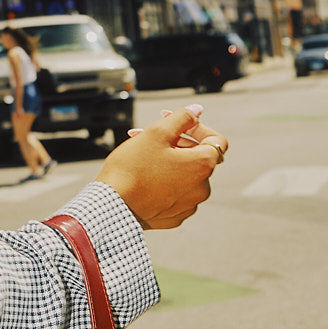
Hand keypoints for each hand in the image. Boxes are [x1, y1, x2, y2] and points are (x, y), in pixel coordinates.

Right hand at [97, 105, 228, 229]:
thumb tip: (197, 110)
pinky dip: (164, 183)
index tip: (174, 125)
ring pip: (185, 175)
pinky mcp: (174, 217)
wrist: (111, 207)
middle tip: (148, 136)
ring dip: (169, 162)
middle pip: (197, 157)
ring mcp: (189, 206)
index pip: (216, 139)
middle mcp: (203, 188)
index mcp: (203, 165)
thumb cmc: (133, 168)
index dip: (196, 127)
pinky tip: (144, 178)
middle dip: (176, 143)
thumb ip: (182, 117)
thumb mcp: (157, 132)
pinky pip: (175, 194)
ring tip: (142, 156)